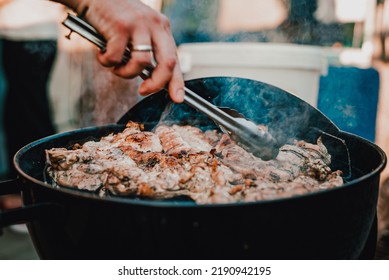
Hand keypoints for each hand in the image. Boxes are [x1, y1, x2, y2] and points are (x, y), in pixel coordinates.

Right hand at [53, 0, 183, 102]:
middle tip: (143, 91)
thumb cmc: (114, 19)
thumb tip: (151, 80)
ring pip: (142, 63)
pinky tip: (102, 53)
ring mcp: (139, 24)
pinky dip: (107, 62)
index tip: (178, 98)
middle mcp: (155, 24)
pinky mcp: (121, 25)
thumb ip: (146, 51)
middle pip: (168, 62)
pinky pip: (117, 58)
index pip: (175, 59)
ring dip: (126, 73)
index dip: (177, 82)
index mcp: (162, 28)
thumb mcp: (137, 32)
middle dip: (157, 83)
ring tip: (115, 67)